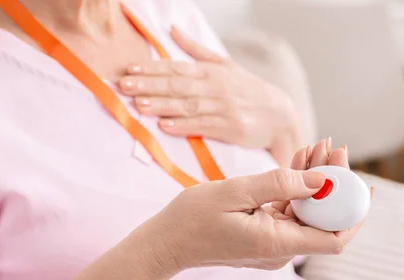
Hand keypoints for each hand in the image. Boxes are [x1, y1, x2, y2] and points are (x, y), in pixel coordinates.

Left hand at [120, 26, 301, 166]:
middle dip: (149, 85)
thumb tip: (173, 29)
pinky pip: (203, 125)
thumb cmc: (249, 91)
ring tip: (138, 105)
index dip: (152, 69)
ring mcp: (223, 107)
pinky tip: (165, 126)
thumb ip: (196, 50)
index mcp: (211, 72)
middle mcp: (215, 87)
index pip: (176, 68)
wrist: (280, 116)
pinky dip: (183, 126)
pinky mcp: (230, 127)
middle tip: (124, 86)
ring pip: (187, 105)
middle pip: (177, 85)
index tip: (130, 70)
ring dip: (162, 105)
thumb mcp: (226, 65)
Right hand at [143, 139, 369, 271]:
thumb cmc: (193, 218)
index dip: (354, 213)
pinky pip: (289, 212)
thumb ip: (280, 184)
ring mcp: (273, 243)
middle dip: (335, 184)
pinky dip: (296, 189)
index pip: (334, 238)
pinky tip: (300, 161)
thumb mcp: (236, 192)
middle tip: (334, 147)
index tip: (362, 183)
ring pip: (307, 213)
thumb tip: (322, 180)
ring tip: (318, 146)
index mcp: (278, 243)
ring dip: (315, 182)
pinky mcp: (264, 235)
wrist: (167, 242)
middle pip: (323, 220)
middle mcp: (281, 249)